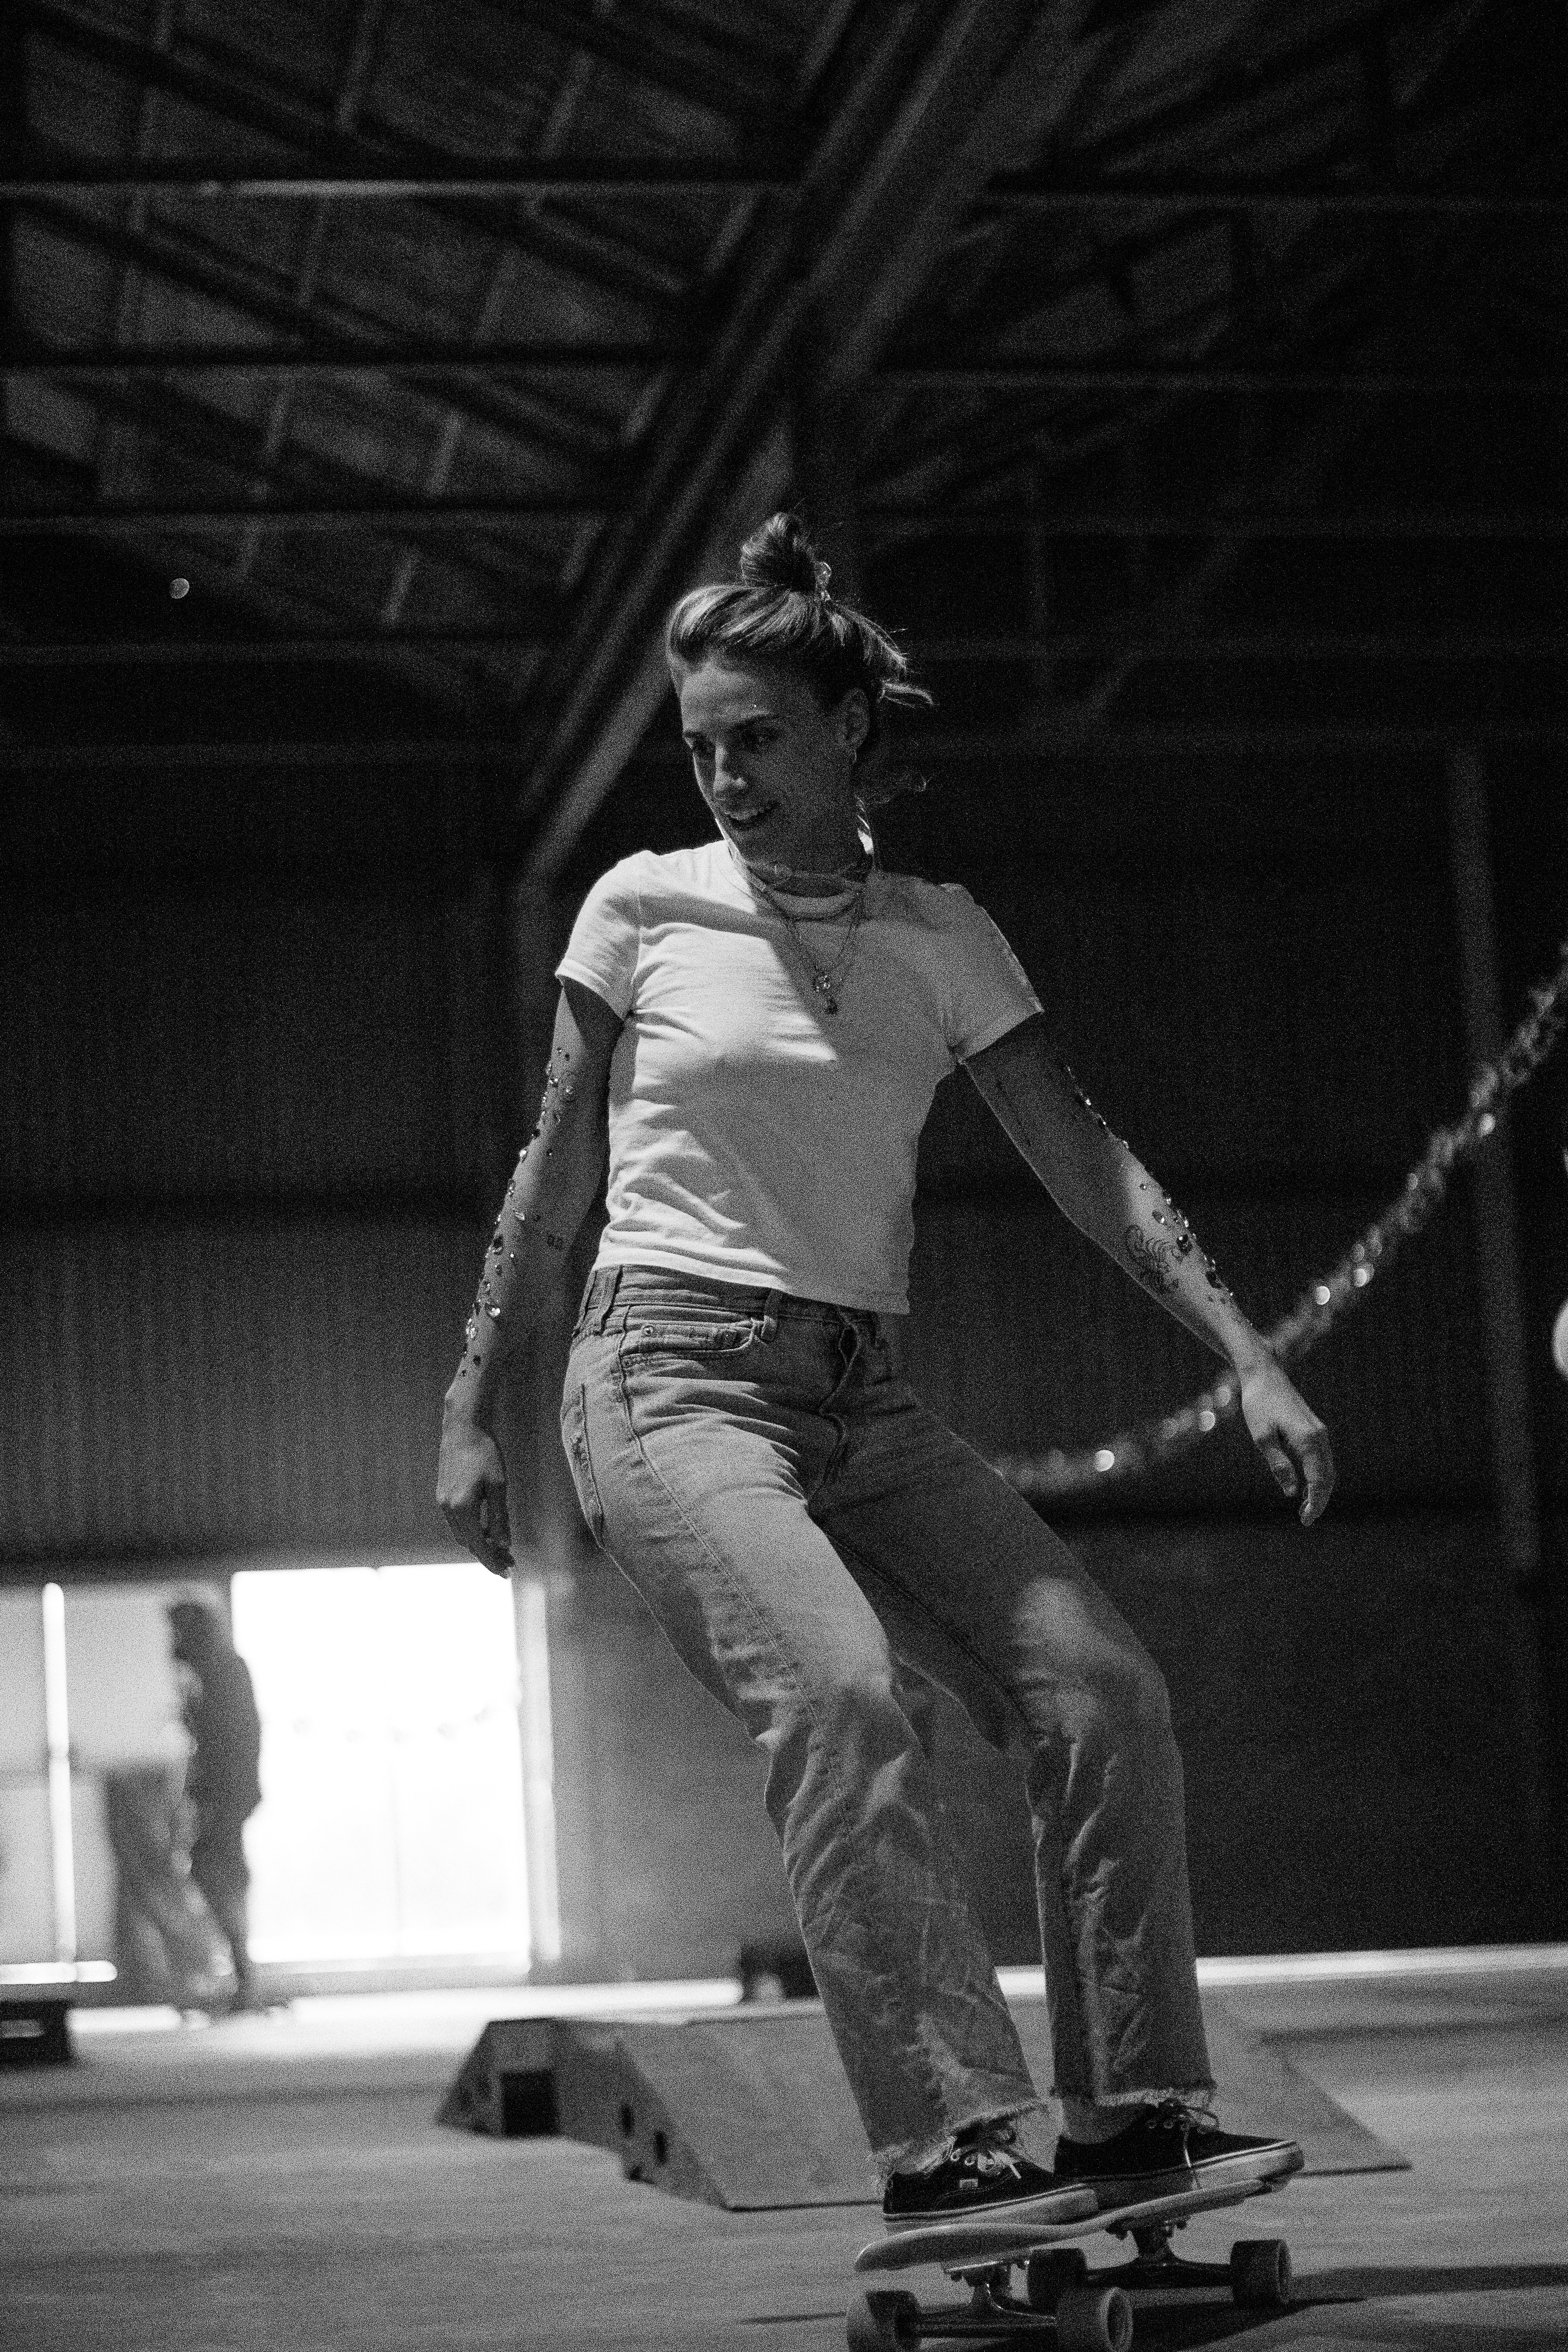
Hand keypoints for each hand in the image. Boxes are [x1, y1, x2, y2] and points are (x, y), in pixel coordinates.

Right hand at [436, 1415, 514, 1575]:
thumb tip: (503, 1545)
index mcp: (462, 1509)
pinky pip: (458, 1522)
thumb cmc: (485, 1454)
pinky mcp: (443, 1495)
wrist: (463, 1428)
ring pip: (463, 1534)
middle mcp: (448, 1510)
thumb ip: (499, 1518)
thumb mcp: (499, 1486)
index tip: (508, 1573)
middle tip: (510, 1563)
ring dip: (480, 1543)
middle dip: (489, 1555)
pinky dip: (473, 1530)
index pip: (479, 1546)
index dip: (493, 1562)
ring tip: (502, 1549)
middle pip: (469, 1543)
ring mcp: (443, 1503)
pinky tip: (488, 1529)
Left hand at [1237, 1357, 1335, 1525]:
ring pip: (1326, 1468)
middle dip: (1319, 1500)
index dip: (1315, 1503)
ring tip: (1304, 1508)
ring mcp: (1318, 1432)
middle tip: (1305, 1519)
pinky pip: (1320, 1459)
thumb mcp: (1263, 1438)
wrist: (1264, 1375)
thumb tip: (1291, 1492)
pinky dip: (1317, 1476)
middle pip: (1328, 1477)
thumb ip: (1279, 1465)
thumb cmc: (1259, 1405)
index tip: (1306, 1521)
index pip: (1319, 1481)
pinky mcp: (1313, 1429)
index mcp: (1309, 1441)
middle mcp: (1319, 1437)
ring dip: (1319, 1489)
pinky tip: (1304, 1486)